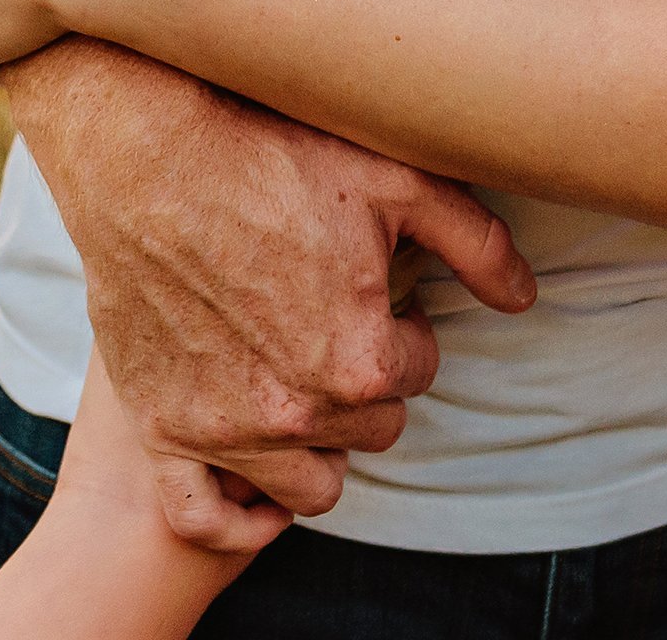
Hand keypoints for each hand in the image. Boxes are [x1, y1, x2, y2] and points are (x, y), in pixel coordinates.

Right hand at [3, 37, 537, 548]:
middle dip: (362, 380)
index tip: (366, 288)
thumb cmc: (269, 152)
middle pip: (371, 430)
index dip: (399, 323)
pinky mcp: (162, 427)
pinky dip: (235, 511)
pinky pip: (206, 516)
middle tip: (326, 319)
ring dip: (315, 442)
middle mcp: (296, 411)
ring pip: (310, 483)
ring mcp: (224, 428)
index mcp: (361, 360)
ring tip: (297, 378)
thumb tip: (523, 297)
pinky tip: (252, 474)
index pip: (417, 371)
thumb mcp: (395, 179)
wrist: (143, 150)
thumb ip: (476, 243)